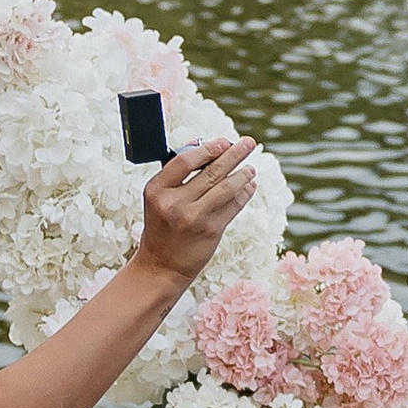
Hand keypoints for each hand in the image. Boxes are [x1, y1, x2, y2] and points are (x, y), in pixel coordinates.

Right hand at [135, 136, 256, 281]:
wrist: (161, 265)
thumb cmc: (162, 226)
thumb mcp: (158, 198)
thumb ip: (176, 174)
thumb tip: (203, 147)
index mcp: (157, 190)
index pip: (185, 161)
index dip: (208, 148)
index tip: (224, 141)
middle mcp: (175, 203)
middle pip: (211, 171)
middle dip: (234, 154)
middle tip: (248, 143)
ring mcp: (194, 218)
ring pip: (226, 188)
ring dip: (242, 175)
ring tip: (251, 168)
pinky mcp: (211, 231)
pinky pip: (233, 206)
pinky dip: (243, 194)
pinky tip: (249, 187)